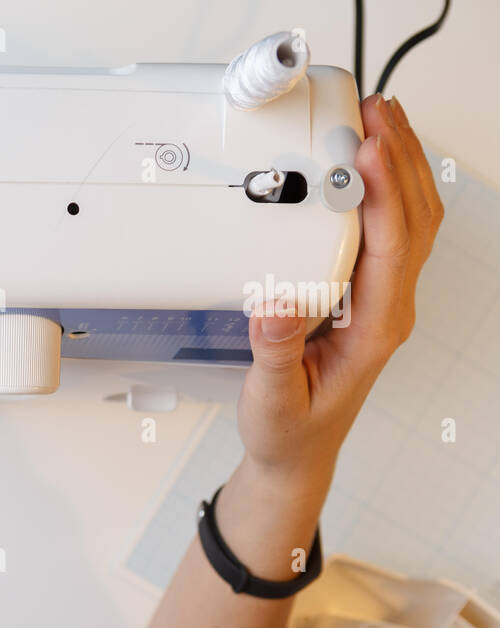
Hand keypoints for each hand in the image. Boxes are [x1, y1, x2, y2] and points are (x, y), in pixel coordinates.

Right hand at [236, 94, 443, 493]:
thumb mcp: (272, 398)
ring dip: (401, 165)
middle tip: (377, 112)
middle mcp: (390, 308)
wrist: (295, 454)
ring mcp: (383, 298)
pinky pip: (391, 230)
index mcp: (376, 329)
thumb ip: (275, 352)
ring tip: (379, 120)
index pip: (393, 247)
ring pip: (411, 219)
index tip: (366, 151)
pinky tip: (368, 164)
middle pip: (416, 219)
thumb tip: (274, 302)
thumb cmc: (289, 429)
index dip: (384, 192)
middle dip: (401, 159)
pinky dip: (386, 187)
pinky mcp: (367, 293)